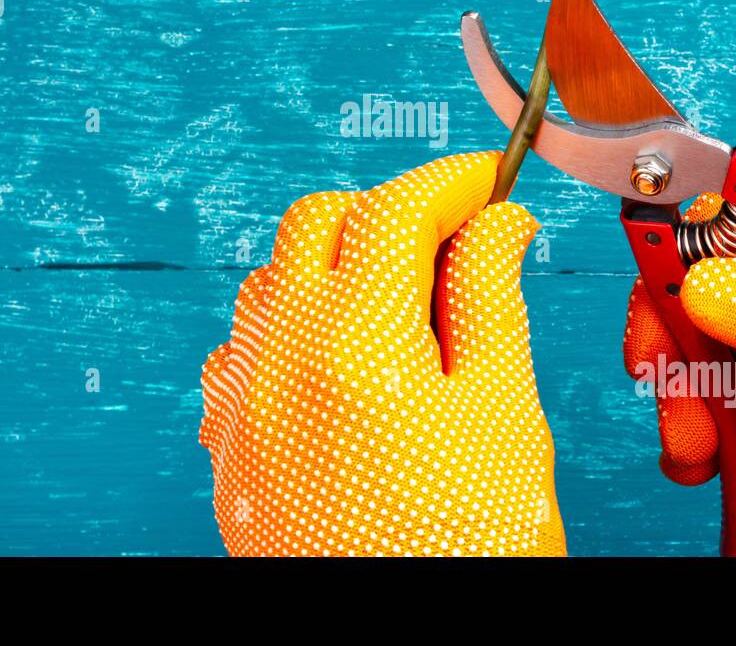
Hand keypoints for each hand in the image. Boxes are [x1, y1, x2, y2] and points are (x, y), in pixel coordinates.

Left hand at [199, 151, 565, 556]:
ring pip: (272, 277)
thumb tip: (496, 226)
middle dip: (388, 212)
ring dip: (333, 262)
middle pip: (319, 222)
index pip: (396, 207)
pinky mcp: (230, 448)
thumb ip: (491, 298)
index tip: (490, 185)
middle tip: (454, 242)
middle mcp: (278, 355)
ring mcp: (242, 402)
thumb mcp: (505, 414)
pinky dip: (291, 324)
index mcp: (355, 335)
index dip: (452, 182)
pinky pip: (243, 347)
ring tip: (403, 302)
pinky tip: (342, 359)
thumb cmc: (464, 553)